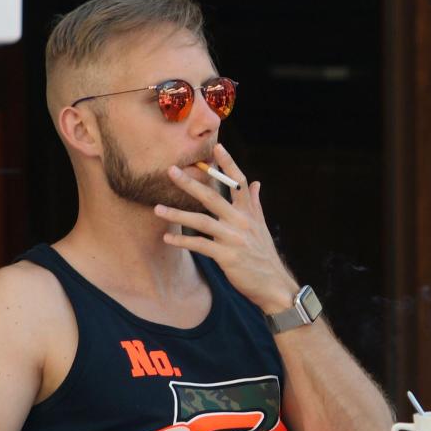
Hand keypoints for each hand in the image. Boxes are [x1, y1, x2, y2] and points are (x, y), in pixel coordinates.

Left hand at [155, 144, 299, 314]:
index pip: (239, 181)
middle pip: (213, 196)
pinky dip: (182, 241)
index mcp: (249, 212)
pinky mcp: (227, 256)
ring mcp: (234, 238)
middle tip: (170, 170)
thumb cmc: (264, 255)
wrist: (274, 284)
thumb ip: (255, 203)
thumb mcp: (261, 226)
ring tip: (157, 208)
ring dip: (177, 214)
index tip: (217, 146)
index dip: (228, 163)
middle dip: (190, 183)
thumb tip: (256, 183)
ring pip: (201, 220)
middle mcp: (242, 221)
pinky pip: (200, 245)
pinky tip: (167, 238)